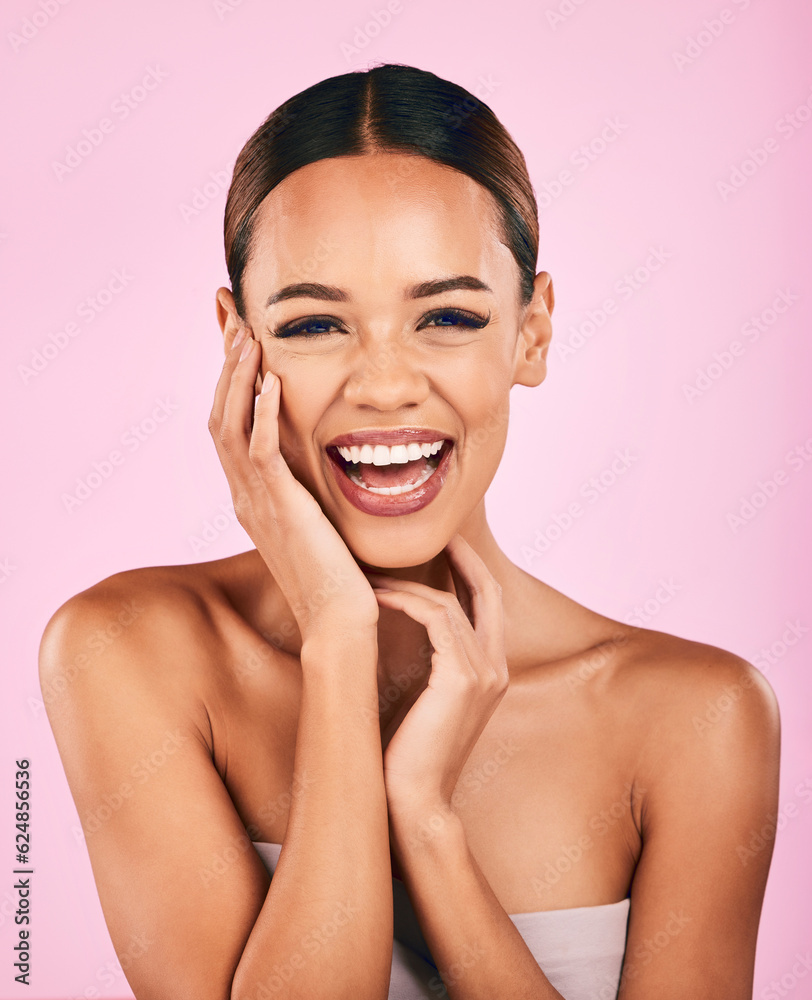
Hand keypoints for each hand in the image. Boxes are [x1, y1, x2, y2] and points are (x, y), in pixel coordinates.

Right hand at [209, 329, 378, 642]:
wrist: (340, 623)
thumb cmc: (339, 575)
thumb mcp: (319, 518)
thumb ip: (311, 486)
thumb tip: (328, 459)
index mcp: (253, 493)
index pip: (231, 421)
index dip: (231, 375)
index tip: (237, 332)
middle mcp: (245, 493)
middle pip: (220, 413)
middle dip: (226, 361)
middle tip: (230, 313)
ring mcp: (256, 501)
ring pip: (230, 425)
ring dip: (238, 376)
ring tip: (247, 333)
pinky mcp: (279, 509)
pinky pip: (261, 452)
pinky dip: (262, 413)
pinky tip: (272, 380)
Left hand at [365, 534, 508, 816]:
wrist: (414, 802)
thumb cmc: (408, 754)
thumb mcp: (424, 699)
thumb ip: (428, 662)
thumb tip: (399, 624)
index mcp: (492, 672)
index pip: (489, 606)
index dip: (471, 572)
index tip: (446, 547)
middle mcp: (496, 668)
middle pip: (487, 592)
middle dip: (462, 559)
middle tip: (434, 537)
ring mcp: (484, 672)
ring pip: (450, 604)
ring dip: (409, 585)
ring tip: (374, 577)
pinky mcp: (462, 678)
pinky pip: (436, 620)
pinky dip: (405, 602)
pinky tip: (376, 598)